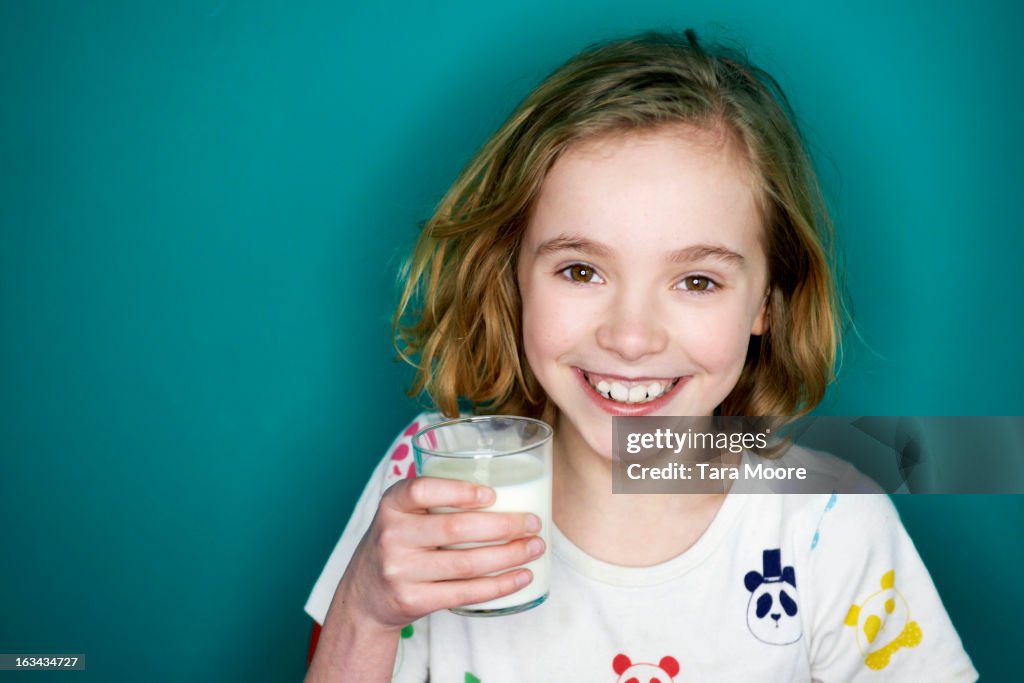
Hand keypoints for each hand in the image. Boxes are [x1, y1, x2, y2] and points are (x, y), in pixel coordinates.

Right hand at [334, 476, 544, 629]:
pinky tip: (521, 576)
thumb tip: (508, 487)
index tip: (492, 494)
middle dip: (503, 526)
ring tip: (535, 547)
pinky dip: (498, 585)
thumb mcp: (404, 513)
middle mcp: (391, 535)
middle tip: (533, 522)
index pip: (421, 490)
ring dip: (509, 555)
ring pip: (465, 563)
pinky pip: (464, 593)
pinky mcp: (412, 600)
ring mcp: (400, 571)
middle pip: (455, 529)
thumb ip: (437, 499)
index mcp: (392, 504)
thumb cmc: (401, 542)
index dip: (459, 491)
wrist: (365, 593)